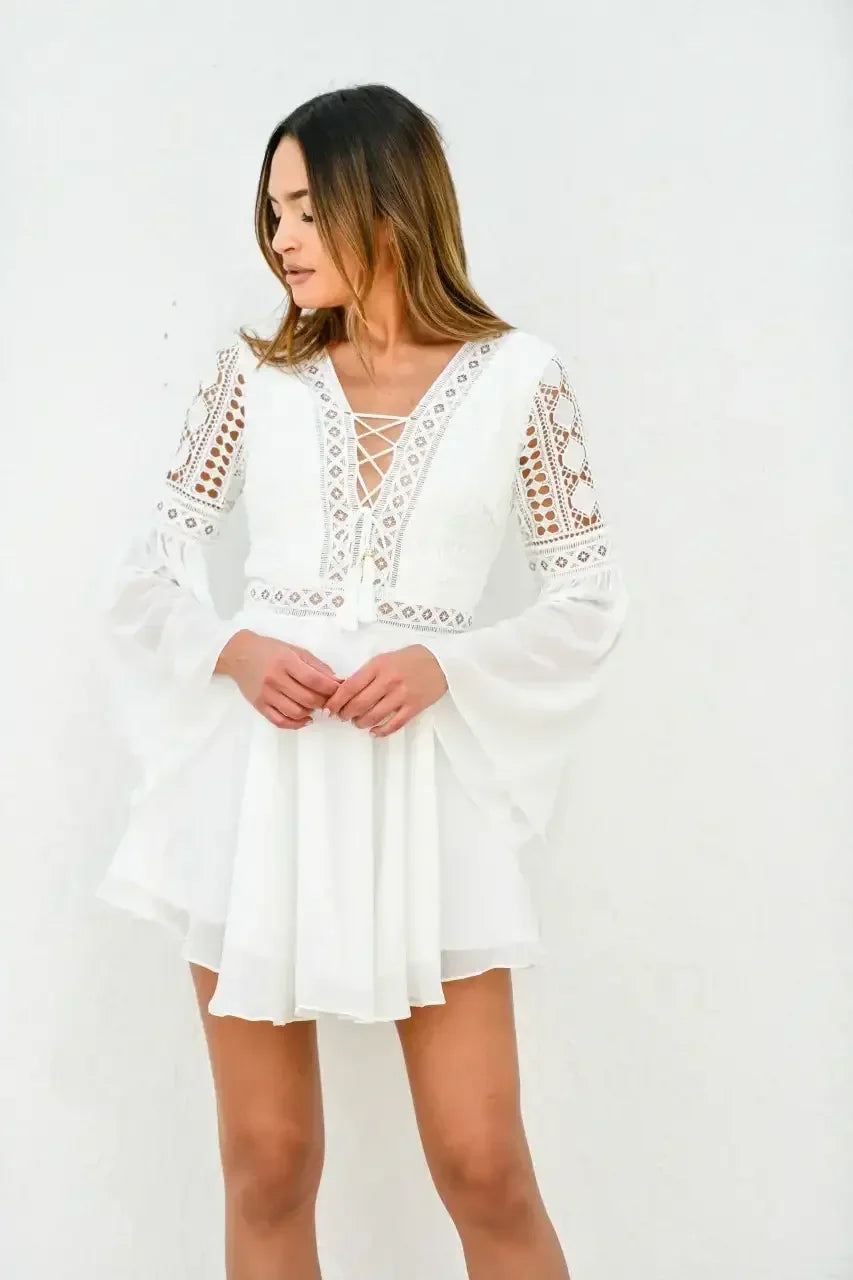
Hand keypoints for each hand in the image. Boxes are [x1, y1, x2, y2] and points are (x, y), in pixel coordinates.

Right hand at [217, 629, 341, 728]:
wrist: (240, 654)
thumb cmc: (270, 650)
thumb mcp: (295, 650)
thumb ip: (317, 666)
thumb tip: (337, 681)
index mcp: (286, 662)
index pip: (314, 680)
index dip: (331, 689)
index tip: (340, 691)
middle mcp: (275, 679)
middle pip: (307, 698)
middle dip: (324, 702)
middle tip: (329, 700)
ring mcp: (266, 694)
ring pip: (296, 712)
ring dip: (311, 712)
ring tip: (315, 706)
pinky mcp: (259, 705)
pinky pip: (280, 721)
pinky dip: (296, 724)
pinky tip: (305, 718)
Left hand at [323, 643, 447, 736]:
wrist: (441, 662)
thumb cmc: (410, 659)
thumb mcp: (384, 658)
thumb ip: (366, 673)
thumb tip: (344, 690)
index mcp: (378, 665)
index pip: (350, 686)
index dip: (336, 700)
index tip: (330, 708)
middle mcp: (389, 680)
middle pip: (359, 704)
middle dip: (346, 714)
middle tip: (343, 716)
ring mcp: (402, 695)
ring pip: (373, 716)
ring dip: (361, 723)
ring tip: (358, 722)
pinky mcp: (414, 707)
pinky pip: (393, 725)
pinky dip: (380, 731)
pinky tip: (374, 731)